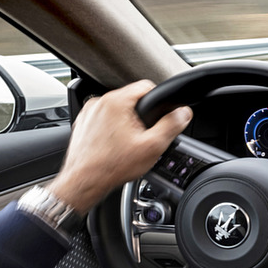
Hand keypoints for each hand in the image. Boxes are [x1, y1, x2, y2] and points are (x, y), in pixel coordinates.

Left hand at [47, 81, 191, 213]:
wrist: (85, 182)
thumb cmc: (113, 166)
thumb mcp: (152, 147)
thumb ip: (171, 126)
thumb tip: (183, 113)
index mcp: (116, 102)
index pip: (146, 86)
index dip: (158, 102)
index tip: (159, 118)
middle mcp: (99, 103)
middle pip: (132, 99)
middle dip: (141, 116)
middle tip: (143, 137)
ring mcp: (89, 113)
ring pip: (118, 110)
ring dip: (126, 123)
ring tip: (127, 144)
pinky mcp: (83, 123)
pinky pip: (104, 119)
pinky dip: (112, 129)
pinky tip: (114, 146)